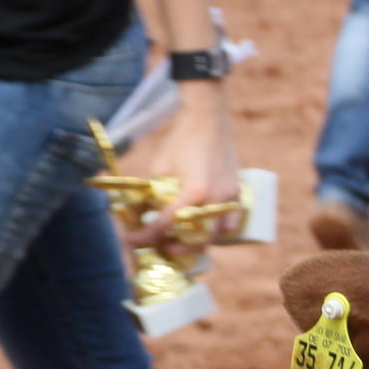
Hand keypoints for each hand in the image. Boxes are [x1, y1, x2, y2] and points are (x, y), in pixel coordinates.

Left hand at [135, 84, 240, 256]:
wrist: (209, 121)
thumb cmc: (181, 141)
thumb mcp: (160, 168)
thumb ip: (155, 192)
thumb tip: (144, 213)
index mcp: (195, 190)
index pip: (167, 222)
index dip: (146, 234)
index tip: (130, 240)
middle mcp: (216, 198)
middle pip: (197, 238)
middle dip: (177, 247)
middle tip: (160, 247)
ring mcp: (231, 198)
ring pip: (218, 235)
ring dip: (199, 243)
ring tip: (182, 242)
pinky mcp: (238, 194)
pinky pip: (231, 223)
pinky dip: (218, 233)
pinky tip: (205, 232)